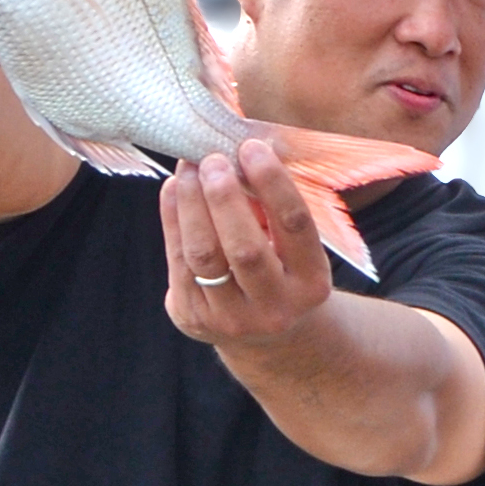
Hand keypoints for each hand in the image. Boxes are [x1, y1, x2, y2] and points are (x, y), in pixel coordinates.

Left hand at [159, 143, 336, 349]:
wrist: (265, 337)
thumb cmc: (281, 271)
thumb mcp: (295, 249)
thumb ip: (273, 207)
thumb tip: (241, 149)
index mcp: (311, 284)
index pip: (294, 226)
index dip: (272, 182)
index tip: (252, 148)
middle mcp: (276, 308)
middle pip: (245, 248)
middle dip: (224, 196)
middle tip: (212, 158)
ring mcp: (232, 319)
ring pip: (204, 255)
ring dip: (191, 203)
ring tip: (189, 169)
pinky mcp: (194, 317)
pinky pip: (177, 261)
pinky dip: (173, 218)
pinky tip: (174, 189)